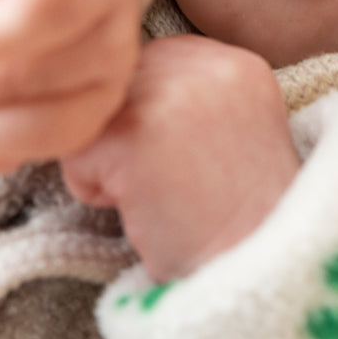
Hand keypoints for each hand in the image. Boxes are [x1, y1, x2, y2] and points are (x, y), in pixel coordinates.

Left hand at [61, 35, 299, 282]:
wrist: (261, 274)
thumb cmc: (239, 222)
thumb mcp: (233, 133)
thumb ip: (188, 97)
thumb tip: (111, 90)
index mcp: (236, 63)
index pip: (151, 64)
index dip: (151, 119)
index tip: (187, 164)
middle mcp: (208, 66)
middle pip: (117, 88)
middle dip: (127, 139)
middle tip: (174, 185)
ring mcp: (171, 94)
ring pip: (92, 119)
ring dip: (110, 165)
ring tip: (160, 197)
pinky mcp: (135, 133)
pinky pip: (76, 156)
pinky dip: (96, 193)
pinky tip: (146, 211)